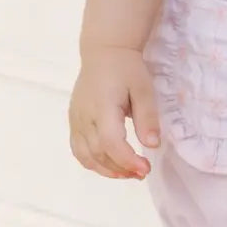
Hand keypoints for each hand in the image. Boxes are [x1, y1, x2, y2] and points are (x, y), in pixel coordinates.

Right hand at [68, 45, 159, 180]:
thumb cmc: (127, 69)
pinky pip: (78, 149)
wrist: (104, 53)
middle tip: (142, 173)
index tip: (145, 169)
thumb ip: (147, 117)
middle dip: (121, 169)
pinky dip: (93, 162)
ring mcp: (75, 120)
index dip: (127, 160)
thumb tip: (153, 145)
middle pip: (98, 153)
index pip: (111, 142)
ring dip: (107, 170)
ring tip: (129, 173)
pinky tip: (110, 165)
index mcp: (103, 106)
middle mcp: (84, 116)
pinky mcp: (73, 121)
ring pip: (85, 155)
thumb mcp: (144, 89)